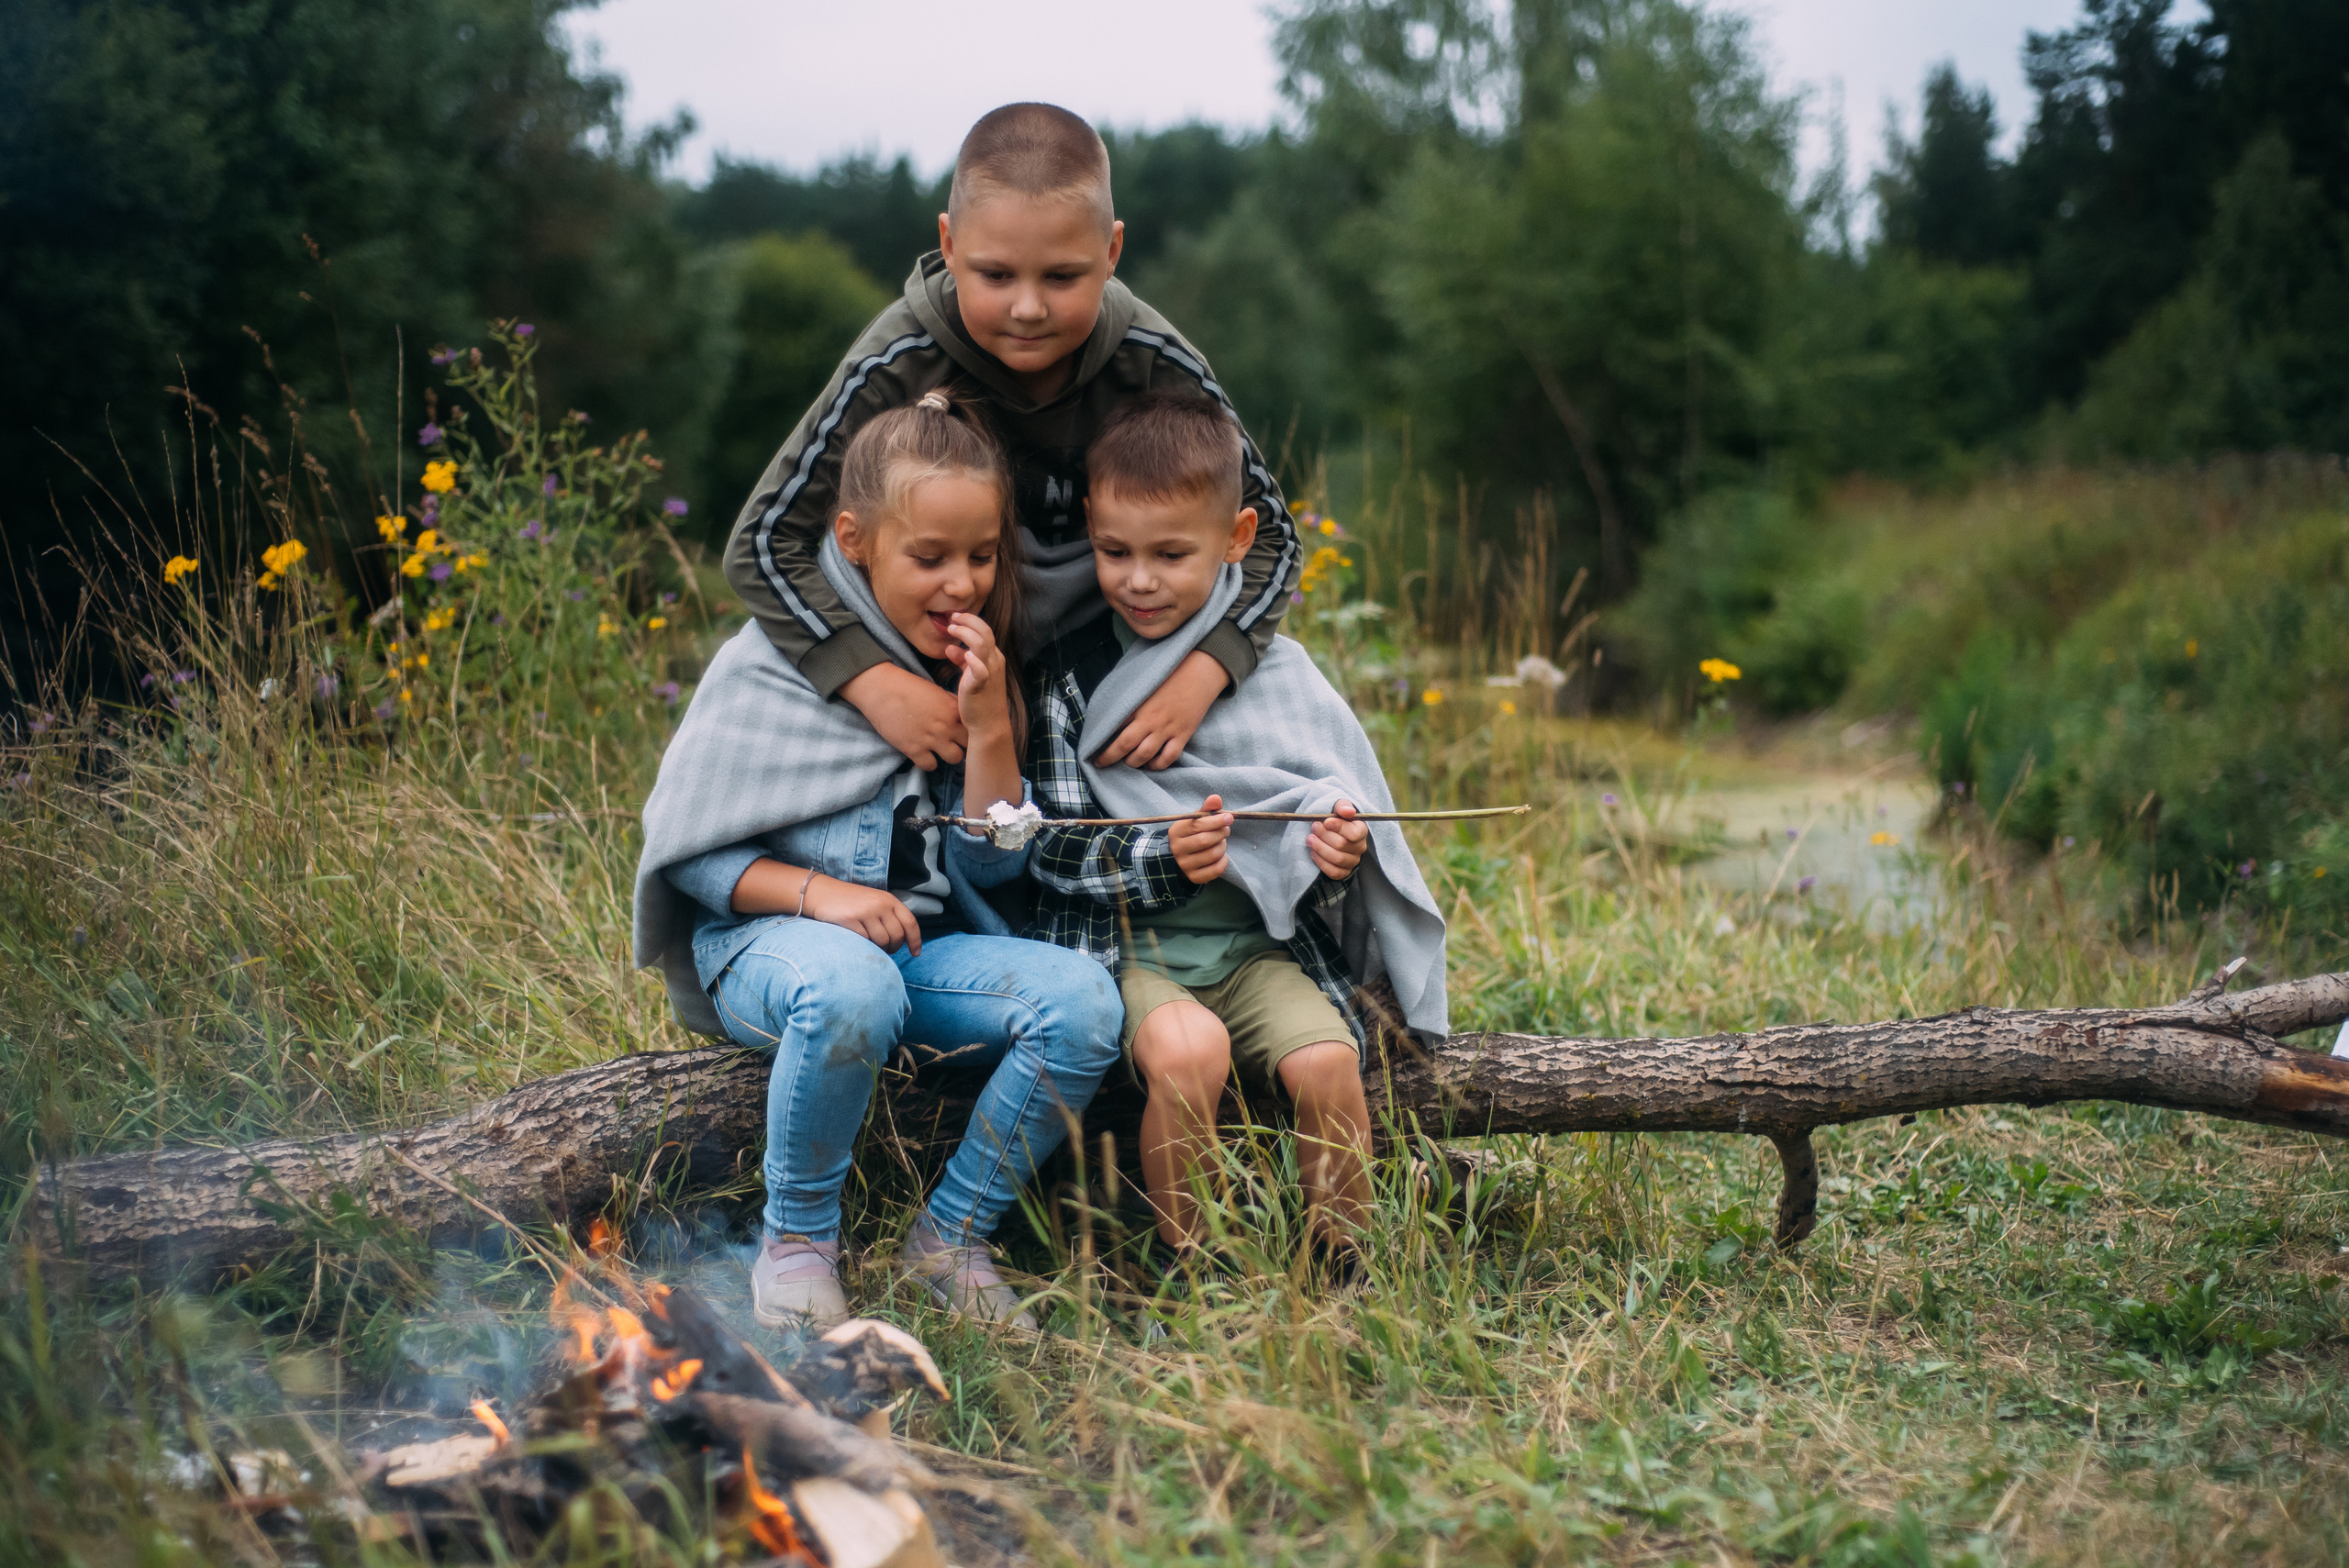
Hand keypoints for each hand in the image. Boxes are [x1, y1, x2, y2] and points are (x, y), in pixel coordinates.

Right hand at [803, 874, 923, 954]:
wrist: (823, 892)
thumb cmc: (851, 902)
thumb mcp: (875, 901)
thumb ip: (889, 916)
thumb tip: (903, 940)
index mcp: (889, 899)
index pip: (910, 922)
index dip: (915, 940)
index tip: (915, 953)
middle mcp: (879, 904)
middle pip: (897, 936)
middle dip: (893, 947)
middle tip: (885, 949)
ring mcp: (865, 911)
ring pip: (882, 941)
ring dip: (879, 948)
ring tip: (871, 945)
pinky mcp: (849, 920)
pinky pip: (864, 941)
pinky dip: (864, 945)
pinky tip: (858, 941)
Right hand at [840, 662, 964, 768]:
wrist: (880, 689)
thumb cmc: (907, 686)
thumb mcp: (936, 691)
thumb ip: (952, 704)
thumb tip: (962, 713)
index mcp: (953, 710)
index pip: (975, 727)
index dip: (971, 730)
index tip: (964, 731)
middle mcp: (946, 726)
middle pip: (969, 746)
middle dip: (964, 745)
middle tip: (955, 743)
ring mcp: (931, 740)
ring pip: (954, 759)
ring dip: (948, 755)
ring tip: (941, 750)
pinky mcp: (913, 750)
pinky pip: (930, 766)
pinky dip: (928, 762)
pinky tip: (924, 754)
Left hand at [939, 612, 1011, 742]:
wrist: (988, 725)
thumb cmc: (980, 700)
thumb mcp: (970, 676)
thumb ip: (962, 660)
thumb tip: (950, 648)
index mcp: (993, 657)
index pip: (984, 631)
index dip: (970, 621)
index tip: (954, 618)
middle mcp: (994, 661)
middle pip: (985, 631)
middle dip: (968, 621)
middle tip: (952, 618)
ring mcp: (990, 672)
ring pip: (982, 644)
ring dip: (966, 633)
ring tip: (951, 629)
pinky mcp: (981, 684)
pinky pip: (981, 669)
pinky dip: (973, 660)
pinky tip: (963, 655)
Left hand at [1094, 648, 1226, 769]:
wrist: (1200, 669)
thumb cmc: (1168, 671)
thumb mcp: (1140, 678)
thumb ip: (1126, 693)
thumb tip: (1108, 705)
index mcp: (1136, 703)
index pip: (1111, 726)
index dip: (1099, 740)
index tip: (1091, 746)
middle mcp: (1149, 719)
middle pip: (1123, 745)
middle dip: (1109, 757)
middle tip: (1101, 763)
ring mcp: (1167, 728)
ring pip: (1144, 755)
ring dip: (1132, 763)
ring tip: (1127, 762)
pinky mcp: (1182, 734)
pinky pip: (1168, 758)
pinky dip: (1157, 765)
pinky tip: (1151, 763)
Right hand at [1169, 793, 1232, 883]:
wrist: (1176, 858)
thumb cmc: (1190, 835)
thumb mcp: (1194, 820)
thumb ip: (1206, 809)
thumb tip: (1216, 798)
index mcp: (1176, 832)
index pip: (1197, 825)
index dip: (1216, 820)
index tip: (1229, 817)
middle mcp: (1178, 849)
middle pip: (1205, 840)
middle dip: (1221, 833)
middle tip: (1226, 829)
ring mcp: (1185, 865)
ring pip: (1212, 854)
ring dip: (1222, 846)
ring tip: (1221, 842)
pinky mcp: (1194, 877)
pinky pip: (1216, 869)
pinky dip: (1223, 861)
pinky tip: (1221, 855)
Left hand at [1308, 800, 1368, 880]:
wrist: (1329, 833)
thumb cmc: (1335, 819)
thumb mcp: (1338, 808)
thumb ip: (1342, 806)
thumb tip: (1347, 811)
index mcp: (1361, 831)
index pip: (1354, 833)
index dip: (1338, 827)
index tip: (1325, 821)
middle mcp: (1360, 847)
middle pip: (1342, 845)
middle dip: (1324, 835)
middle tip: (1314, 827)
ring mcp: (1353, 861)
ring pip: (1337, 859)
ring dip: (1320, 848)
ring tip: (1310, 839)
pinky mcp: (1344, 872)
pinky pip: (1334, 872)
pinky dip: (1321, 862)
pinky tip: (1313, 852)